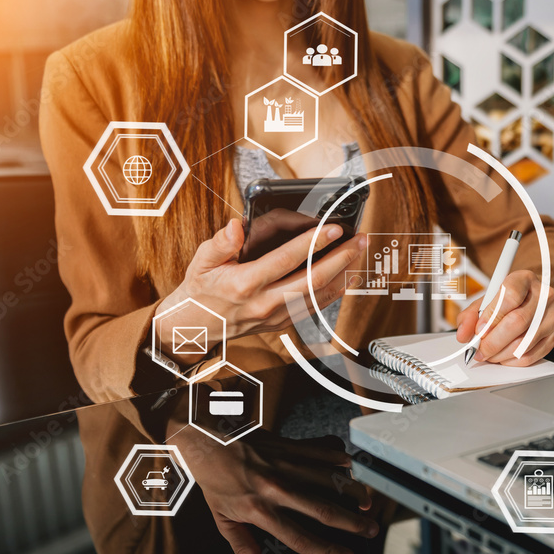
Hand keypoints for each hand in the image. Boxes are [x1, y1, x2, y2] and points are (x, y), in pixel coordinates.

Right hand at [158, 219, 364, 356]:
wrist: (194, 326)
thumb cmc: (200, 290)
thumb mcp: (202, 261)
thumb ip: (221, 243)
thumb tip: (236, 226)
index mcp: (245, 284)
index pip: (286, 260)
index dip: (313, 243)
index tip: (333, 229)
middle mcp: (265, 303)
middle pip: (313, 281)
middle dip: (341, 258)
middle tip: (359, 240)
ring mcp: (276, 317)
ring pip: (319, 297)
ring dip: (343, 274)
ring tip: (359, 254)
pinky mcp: (281, 324)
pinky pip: (313, 308)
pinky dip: (333, 293)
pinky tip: (345, 277)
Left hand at [179, 427, 377, 553]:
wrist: (206, 440)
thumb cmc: (214, 482)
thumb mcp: (222, 520)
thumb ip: (243, 547)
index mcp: (261, 511)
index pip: (300, 537)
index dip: (327, 551)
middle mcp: (277, 489)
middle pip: (323, 509)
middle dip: (352, 523)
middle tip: (371, 530)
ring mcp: (285, 465)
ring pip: (328, 479)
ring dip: (352, 491)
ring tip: (367, 502)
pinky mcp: (288, 446)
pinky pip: (320, 452)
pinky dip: (339, 459)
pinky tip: (352, 467)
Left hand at [455, 270, 553, 365]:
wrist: (529, 304)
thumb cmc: (507, 301)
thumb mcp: (485, 301)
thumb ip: (471, 315)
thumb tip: (464, 334)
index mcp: (524, 279)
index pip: (510, 295)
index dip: (492, 316)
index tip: (479, 329)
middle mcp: (543, 296)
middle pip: (518, 321)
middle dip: (493, 341)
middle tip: (479, 349)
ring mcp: (551, 317)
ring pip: (524, 342)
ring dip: (500, 354)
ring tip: (488, 353)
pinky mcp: (552, 336)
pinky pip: (530, 355)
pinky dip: (511, 361)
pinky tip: (502, 356)